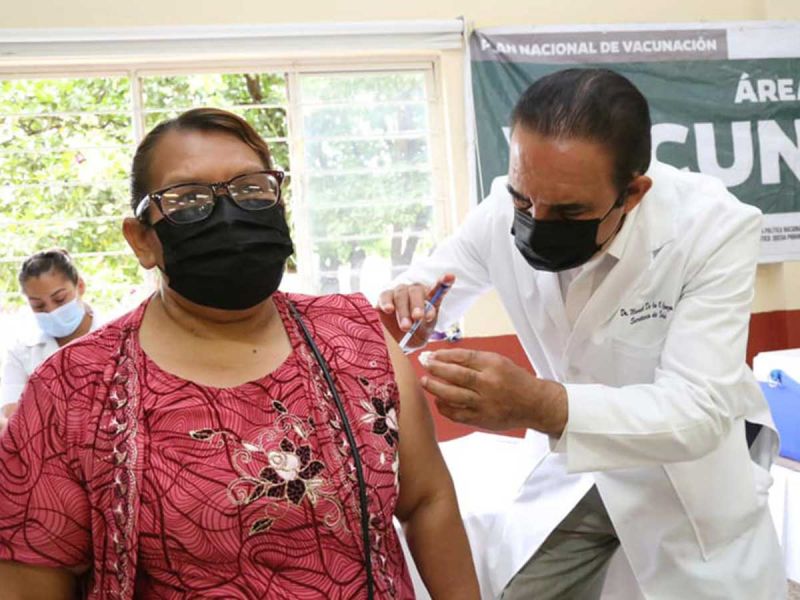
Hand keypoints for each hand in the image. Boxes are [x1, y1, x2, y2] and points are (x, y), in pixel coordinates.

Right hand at [377, 273, 454, 349]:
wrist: (400, 340)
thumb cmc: (417, 331)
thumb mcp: (426, 329)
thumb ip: (427, 320)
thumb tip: (425, 315)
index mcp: (429, 296)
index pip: (438, 287)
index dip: (444, 282)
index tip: (450, 277)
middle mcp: (414, 290)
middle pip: (416, 291)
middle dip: (417, 304)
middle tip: (418, 318)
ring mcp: (399, 292)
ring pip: (401, 294)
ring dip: (403, 311)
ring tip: (406, 326)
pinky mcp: (384, 297)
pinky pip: (385, 296)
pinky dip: (387, 302)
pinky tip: (389, 310)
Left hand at [419, 349, 567, 434]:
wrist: (534, 404)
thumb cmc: (514, 381)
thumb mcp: (499, 362)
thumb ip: (475, 361)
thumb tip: (444, 358)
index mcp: (494, 365)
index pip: (465, 357)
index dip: (444, 355)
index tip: (431, 354)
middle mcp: (490, 384)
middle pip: (457, 375)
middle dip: (437, 369)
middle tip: (424, 364)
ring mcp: (485, 403)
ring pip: (454, 395)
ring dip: (436, 388)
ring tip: (424, 381)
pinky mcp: (482, 419)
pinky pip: (458, 414)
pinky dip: (445, 408)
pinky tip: (438, 401)